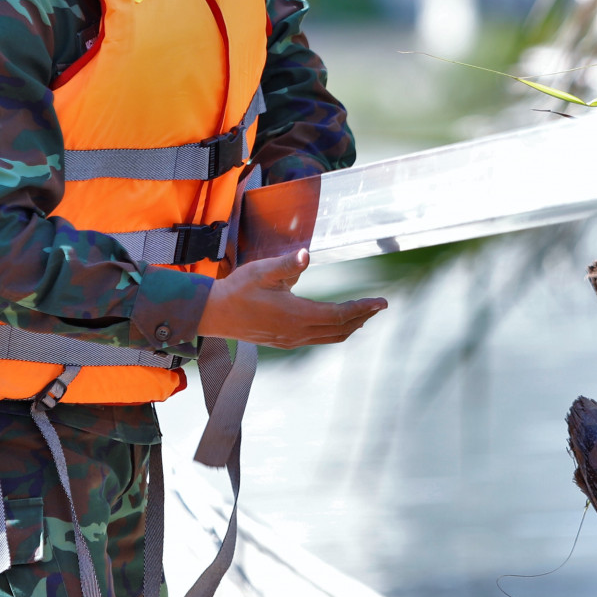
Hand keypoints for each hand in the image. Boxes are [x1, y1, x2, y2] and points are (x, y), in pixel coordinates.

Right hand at [196, 250, 385, 348]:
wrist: (215, 314)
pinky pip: (318, 339)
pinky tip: (336, 323)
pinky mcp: (284, 341)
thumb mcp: (262, 270)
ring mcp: (291, 339)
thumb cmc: (238, 289)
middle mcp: (297, 332)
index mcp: (296, 314)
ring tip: (364, 315)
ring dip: (350, 326)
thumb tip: (307, 254)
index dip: (363, 308)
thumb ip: (287, 264)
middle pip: (340, 328)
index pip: (339, 314)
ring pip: (330, 337)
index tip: (382, 302)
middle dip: (362, 317)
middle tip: (379, 306)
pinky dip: (334, 331)